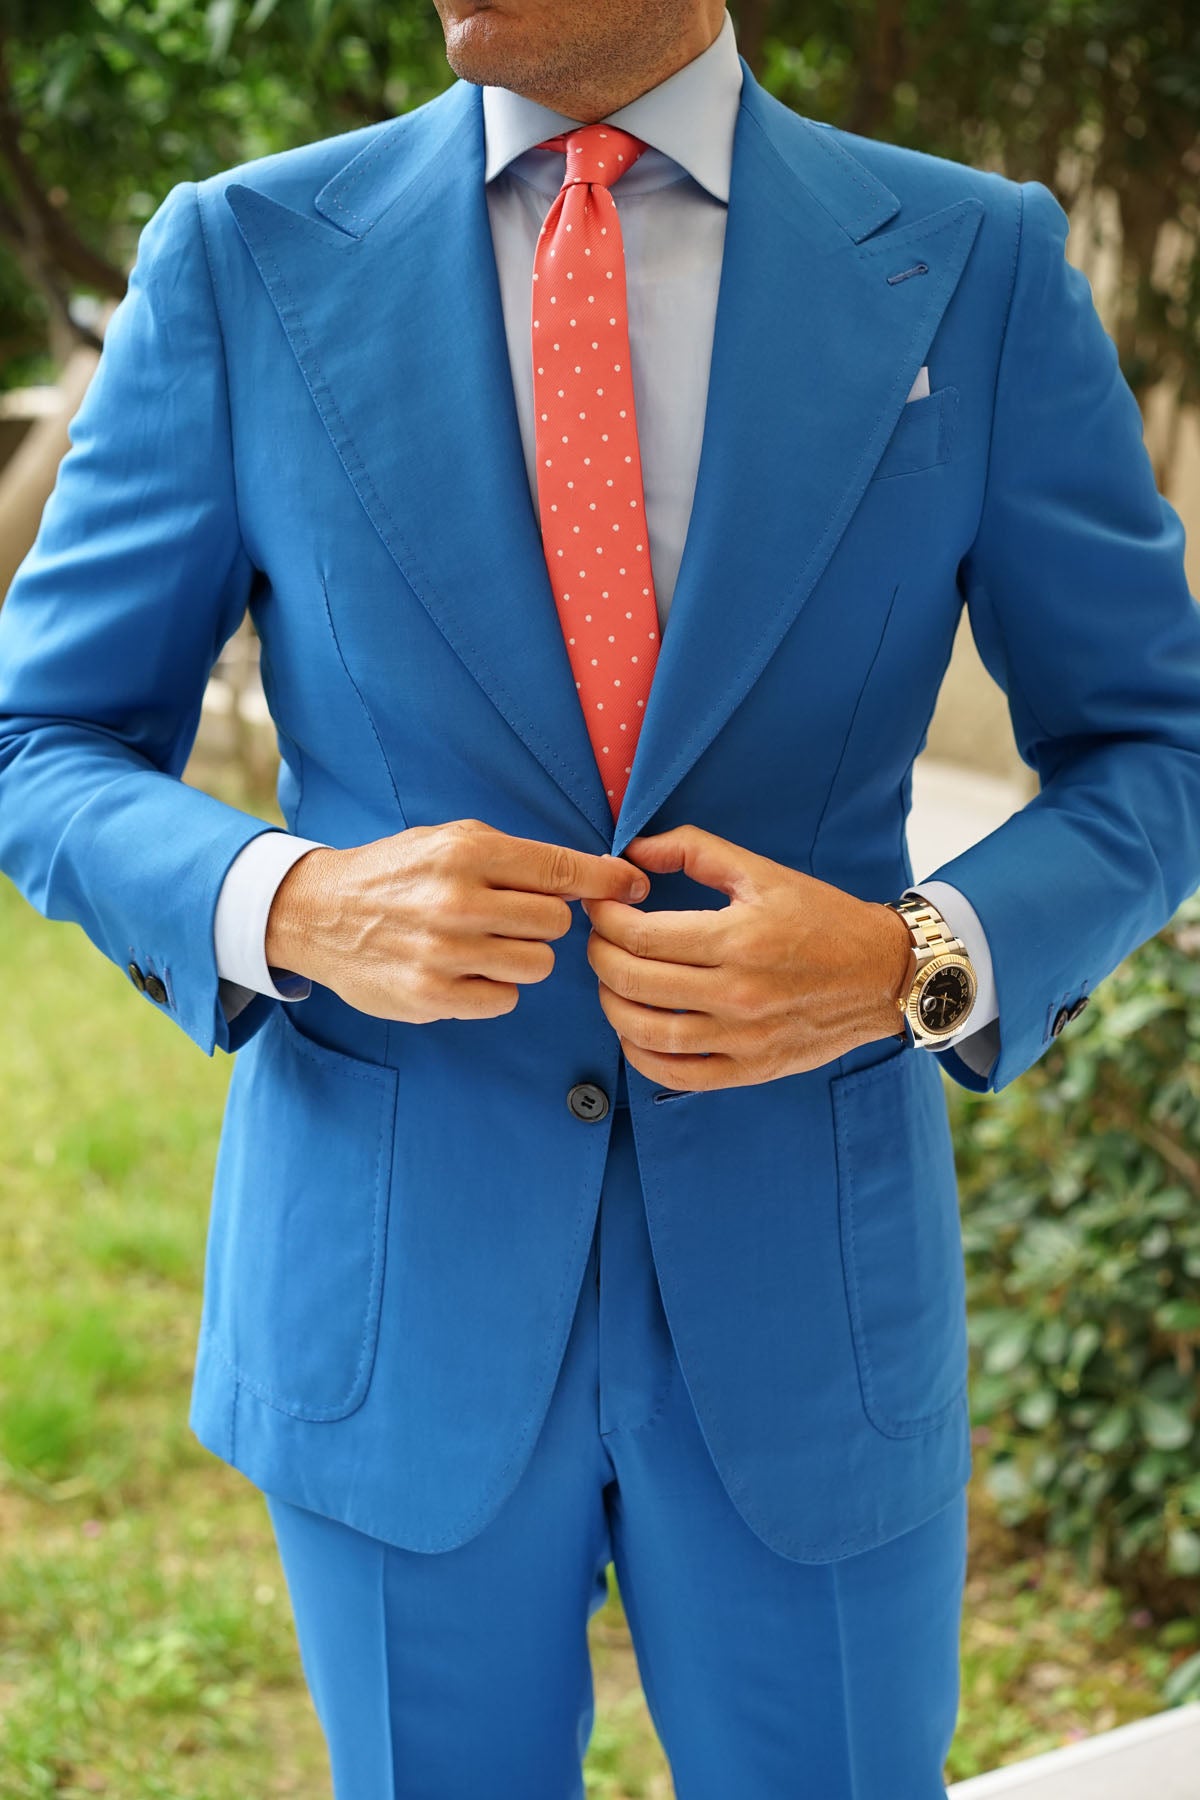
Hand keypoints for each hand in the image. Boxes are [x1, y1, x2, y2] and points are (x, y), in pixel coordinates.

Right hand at [265, 819, 648, 1023]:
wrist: (319, 914)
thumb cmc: (398, 874)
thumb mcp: (451, 841)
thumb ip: (519, 858)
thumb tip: (604, 875)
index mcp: (467, 852)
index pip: (561, 870)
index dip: (607, 882)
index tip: (633, 888)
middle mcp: (457, 900)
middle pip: (556, 923)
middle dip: (545, 922)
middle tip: (513, 919)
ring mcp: (443, 951)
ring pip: (537, 964)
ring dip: (524, 957)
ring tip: (488, 945)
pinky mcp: (431, 996)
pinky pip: (504, 999)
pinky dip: (495, 988)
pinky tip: (465, 971)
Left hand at [581, 824, 913, 1091]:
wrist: (883, 973)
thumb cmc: (822, 918)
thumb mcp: (762, 871)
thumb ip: (694, 850)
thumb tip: (633, 849)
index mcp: (739, 939)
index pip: (641, 935)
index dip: (605, 917)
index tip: (601, 905)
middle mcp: (738, 993)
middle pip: (633, 981)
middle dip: (599, 955)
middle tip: (599, 938)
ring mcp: (744, 1037)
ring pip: (646, 1032)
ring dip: (612, 1005)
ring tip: (612, 981)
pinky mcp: (751, 1068)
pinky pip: (676, 1075)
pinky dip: (640, 1055)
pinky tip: (634, 1031)